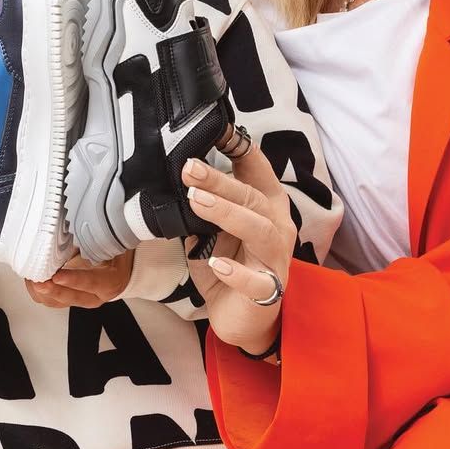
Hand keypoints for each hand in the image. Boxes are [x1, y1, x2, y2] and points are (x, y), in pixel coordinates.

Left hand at [25, 250, 133, 308]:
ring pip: (56, 302)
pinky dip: (38, 291)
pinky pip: (48, 300)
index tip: (58, 276)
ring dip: (41, 291)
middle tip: (38, 281)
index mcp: (108, 283)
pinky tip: (31, 279)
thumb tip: (72, 232)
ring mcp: (78, 300)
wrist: (117, 272)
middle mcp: (93, 296)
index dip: (74, 279)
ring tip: (30, 277)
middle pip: (70, 297)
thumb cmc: (115, 256)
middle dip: (52, 290)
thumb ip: (94, 241)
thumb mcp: (111, 246)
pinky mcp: (66, 300)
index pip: (91, 282)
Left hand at [179, 145, 294, 354]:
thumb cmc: (230, 265)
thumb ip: (201, 207)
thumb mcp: (211, 231)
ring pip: (259, 229)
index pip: (258, 169)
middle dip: (220, 181)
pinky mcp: (267, 291)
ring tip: (198, 203)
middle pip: (252, 197)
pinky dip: (235, 271)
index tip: (216, 129)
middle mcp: (277, 226)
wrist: (243, 319)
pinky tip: (216, 262)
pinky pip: (254, 281)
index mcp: (266, 205)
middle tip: (188, 169)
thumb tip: (172, 177)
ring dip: (228, 214)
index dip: (240, 148)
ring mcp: (275, 259)